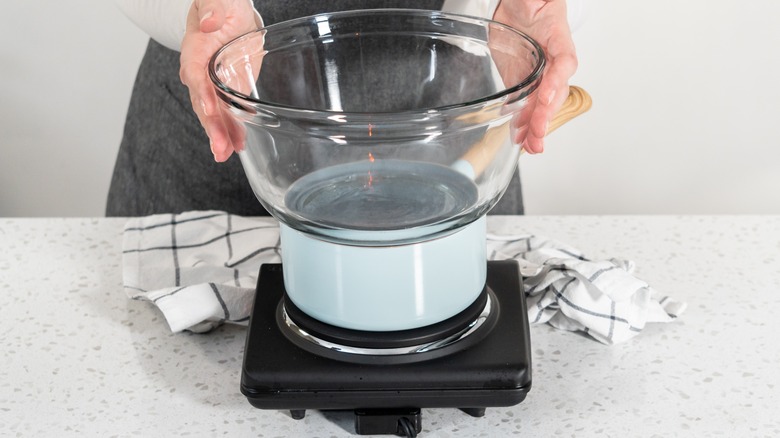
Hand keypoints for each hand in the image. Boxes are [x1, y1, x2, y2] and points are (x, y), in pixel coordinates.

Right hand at [179, 0, 260, 161]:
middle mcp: (200, 72)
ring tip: (226, 153)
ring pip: (213, 114)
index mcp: (195, 49)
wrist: (230, 13)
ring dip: (220, 135)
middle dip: (211, 127)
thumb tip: (211, 23)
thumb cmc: (222, 5)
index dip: (203, 94)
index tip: (211, 111)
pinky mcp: (227, 91)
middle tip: (220, 148)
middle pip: (203, 103)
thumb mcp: (218, 2)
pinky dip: (231, 130)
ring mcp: (213, 85)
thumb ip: (213, 10)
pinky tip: (238, 145)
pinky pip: (226, 114)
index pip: (195, 75)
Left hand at [494, 0, 577, 153]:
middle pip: (555, 92)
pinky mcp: (523, 82)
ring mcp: (539, 75)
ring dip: (536, 127)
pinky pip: (526, 105)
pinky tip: (520, 138)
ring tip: (531, 145)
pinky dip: (522, 123)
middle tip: (538, 134)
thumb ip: (534, 3)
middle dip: (546, 115)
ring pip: (542, 105)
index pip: (564, 62)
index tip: (547, 96)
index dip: (557, 81)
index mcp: (559, 39)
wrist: (518, 7)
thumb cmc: (532, 2)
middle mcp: (552, 63)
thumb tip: (531, 4)